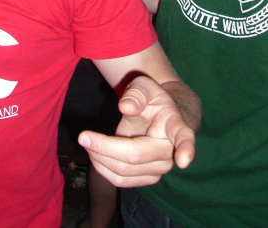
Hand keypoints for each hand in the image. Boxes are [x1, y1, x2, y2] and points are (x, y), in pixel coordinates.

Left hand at [78, 76, 195, 187]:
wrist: (162, 117)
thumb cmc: (154, 100)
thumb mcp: (146, 86)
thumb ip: (137, 92)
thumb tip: (125, 107)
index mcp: (174, 124)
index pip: (183, 136)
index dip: (185, 148)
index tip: (183, 160)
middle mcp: (170, 151)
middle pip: (135, 156)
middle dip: (105, 148)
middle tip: (82, 136)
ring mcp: (159, 168)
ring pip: (125, 172)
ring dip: (100, 158)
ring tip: (86, 140)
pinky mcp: (147, 177)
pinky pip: (121, 180)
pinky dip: (102, 168)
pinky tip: (94, 152)